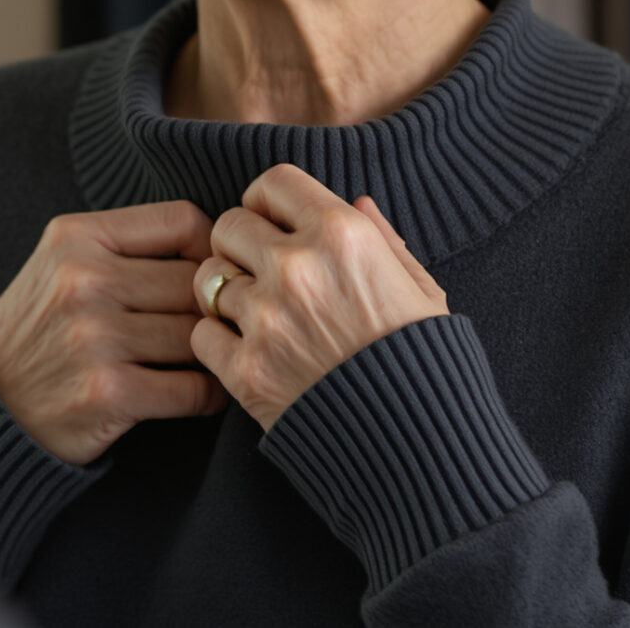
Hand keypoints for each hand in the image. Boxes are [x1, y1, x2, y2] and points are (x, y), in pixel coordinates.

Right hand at [0, 202, 230, 465]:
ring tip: (204, 361)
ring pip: (198, 336)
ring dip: (210, 354)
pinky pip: (194, 389)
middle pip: (195, 283)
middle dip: (211, 308)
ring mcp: (95, 338)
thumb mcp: (63, 264)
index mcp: (75, 237)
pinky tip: (196, 394)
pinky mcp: (108, 393)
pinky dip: (207, 395)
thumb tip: (220, 255)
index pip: (181, 222)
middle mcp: (83, 281)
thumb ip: (128, 248)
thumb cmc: (42, 328)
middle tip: (210, 327)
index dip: (208, 250)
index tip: (204, 276)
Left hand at [190, 163, 449, 430]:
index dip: (267, 201)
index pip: (273, 182)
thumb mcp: (422, 291)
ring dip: (226, 295)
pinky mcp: (245, 368)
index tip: (271, 222)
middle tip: (257, 273)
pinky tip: (248, 354)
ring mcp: (266, 318)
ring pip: (208, 279)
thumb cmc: (428, 366)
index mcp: (343, 236)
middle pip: (228, 225)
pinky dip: (218, 343)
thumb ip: (384, 240)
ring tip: (257, 318)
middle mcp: (297, 267)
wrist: (420, 446)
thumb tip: (357, 202)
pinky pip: (201, 334)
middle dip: (239, 245)